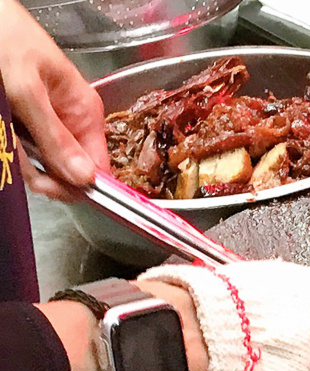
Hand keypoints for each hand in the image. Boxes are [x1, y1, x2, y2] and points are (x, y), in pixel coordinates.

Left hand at [0, 0, 107, 199]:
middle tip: (17, 161)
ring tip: (6, 138)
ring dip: (22, 162)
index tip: (50, 189)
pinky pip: (24, 154)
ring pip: (43, 167)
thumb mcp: (28, 91)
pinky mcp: (26, 127)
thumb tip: (86, 179)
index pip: (99, 168)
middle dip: (43, 175)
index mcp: (85, 114)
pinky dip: (12, 152)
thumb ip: (55, 137)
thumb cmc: (6, 40)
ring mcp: (48, 127)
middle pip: (69, 174)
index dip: (79, 185)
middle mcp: (71, 124)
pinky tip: (5, 136)